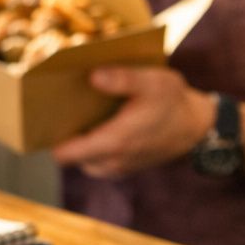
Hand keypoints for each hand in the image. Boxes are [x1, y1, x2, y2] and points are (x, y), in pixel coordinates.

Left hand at [51, 66, 211, 178]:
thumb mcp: (153, 82)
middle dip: (65, 133)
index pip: (64, 153)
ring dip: (80, 139)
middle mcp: (112, 161)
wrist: (197, 127)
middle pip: (69, 154)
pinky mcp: (121, 167)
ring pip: (81, 157)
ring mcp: (116, 167)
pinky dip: (93, 143)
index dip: (51, 135)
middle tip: (65, 106)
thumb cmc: (174, 103)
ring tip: (82, 112)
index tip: (47, 114)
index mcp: (115, 142)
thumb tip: (92, 76)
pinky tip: (100, 121)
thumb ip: (122, 79)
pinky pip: (95, 158)